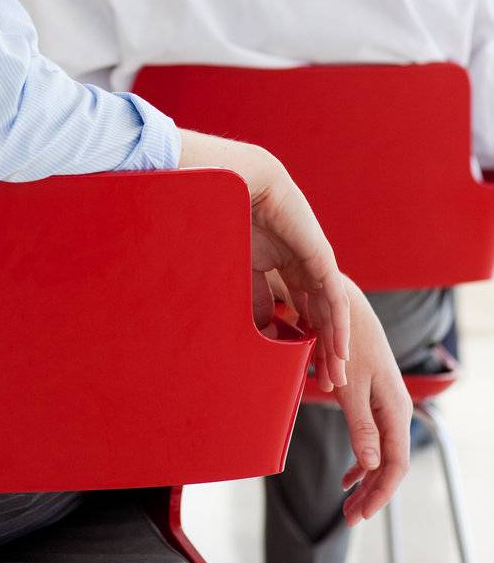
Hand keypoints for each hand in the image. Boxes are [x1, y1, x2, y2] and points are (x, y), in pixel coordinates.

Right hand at [177, 129, 349, 389]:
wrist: (237, 181)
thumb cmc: (225, 216)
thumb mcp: (239, 269)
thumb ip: (252, 297)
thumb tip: (262, 330)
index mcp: (277, 260)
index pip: (296, 306)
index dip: (299, 336)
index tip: (298, 367)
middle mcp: (299, 261)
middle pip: (317, 312)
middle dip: (322, 346)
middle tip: (326, 381)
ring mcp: (312, 258)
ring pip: (329, 308)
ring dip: (334, 342)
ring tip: (336, 375)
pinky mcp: (320, 256)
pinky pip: (333, 295)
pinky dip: (336, 324)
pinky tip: (338, 349)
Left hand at [335, 279, 411, 523]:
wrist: (343, 307)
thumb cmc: (346, 344)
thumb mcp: (350, 387)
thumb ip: (360, 425)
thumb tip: (369, 466)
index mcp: (395, 409)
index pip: (394, 464)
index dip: (380, 493)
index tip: (361, 515)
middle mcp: (396, 410)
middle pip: (390, 464)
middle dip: (371, 494)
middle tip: (349, 519)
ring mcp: (386, 406)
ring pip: (381, 454)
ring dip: (365, 481)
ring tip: (348, 506)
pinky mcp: (373, 400)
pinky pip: (373, 440)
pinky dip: (361, 461)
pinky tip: (348, 478)